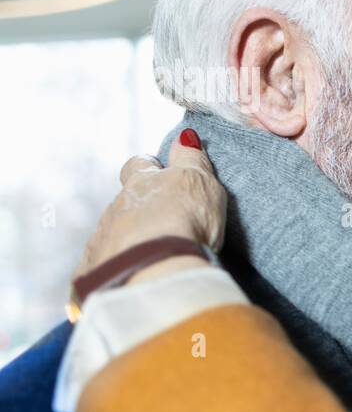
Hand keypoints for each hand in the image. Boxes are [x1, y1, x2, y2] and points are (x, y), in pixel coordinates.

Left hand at [73, 130, 228, 288]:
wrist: (155, 269)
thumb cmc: (184, 220)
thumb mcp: (199, 181)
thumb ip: (191, 158)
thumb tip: (184, 135)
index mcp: (141, 183)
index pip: (139, 165)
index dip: (148, 166)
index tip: (158, 169)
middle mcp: (116, 206)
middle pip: (123, 201)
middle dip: (137, 206)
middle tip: (160, 218)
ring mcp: (102, 238)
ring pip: (113, 232)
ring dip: (130, 239)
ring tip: (152, 254)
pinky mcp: (93, 269)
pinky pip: (102, 264)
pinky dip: (116, 267)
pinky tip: (130, 275)